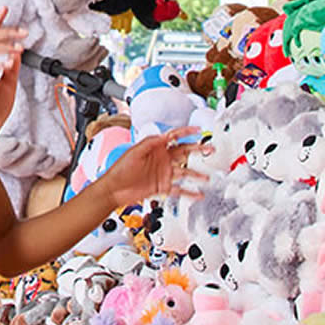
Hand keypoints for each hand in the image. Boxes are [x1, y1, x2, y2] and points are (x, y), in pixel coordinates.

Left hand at [92, 129, 209, 209]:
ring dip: (197, 174)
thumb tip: (164, 135)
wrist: (113, 190)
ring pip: (184, 172)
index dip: (186, 132)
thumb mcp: (134, 152)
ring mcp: (163, 174)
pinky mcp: (162, 187)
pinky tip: (198, 194)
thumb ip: (150, 142)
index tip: (198, 130)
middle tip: (210, 149)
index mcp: (156, 148)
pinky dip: (189, 192)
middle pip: (184, 152)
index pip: (174, 137)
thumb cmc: (120, 170)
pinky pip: (179, 189)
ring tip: (207, 177)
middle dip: (198, 150)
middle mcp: (162, 160)